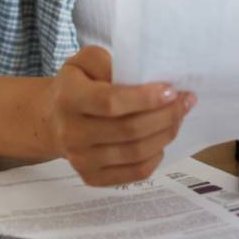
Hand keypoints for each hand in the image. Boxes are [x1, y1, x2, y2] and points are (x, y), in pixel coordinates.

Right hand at [46, 45, 195, 186]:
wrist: (53, 119)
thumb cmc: (77, 84)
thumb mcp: (84, 61)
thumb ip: (107, 61)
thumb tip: (139, 78)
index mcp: (69, 99)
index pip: (111, 103)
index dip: (145, 98)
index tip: (171, 90)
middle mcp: (72, 133)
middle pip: (130, 130)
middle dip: (166, 115)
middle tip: (185, 101)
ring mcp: (81, 160)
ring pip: (136, 153)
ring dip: (166, 134)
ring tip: (179, 117)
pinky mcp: (92, 178)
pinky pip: (135, 172)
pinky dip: (156, 156)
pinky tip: (161, 138)